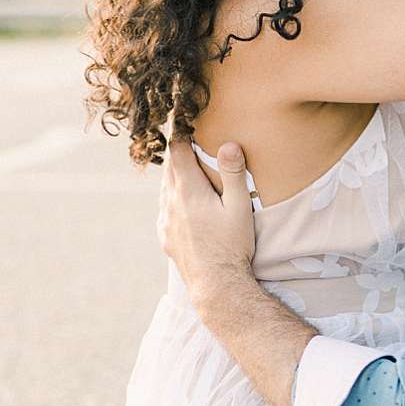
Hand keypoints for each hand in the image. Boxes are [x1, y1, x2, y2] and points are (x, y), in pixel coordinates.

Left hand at [157, 140, 256, 303]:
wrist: (216, 285)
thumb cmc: (232, 245)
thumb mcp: (240, 207)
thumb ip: (233, 174)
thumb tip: (229, 144)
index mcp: (188, 191)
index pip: (177, 152)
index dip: (179, 134)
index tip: (182, 121)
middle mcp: (171, 203)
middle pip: (169, 169)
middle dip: (178, 154)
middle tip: (187, 141)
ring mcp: (166, 221)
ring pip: (165, 189)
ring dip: (174, 178)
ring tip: (187, 170)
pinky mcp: (166, 237)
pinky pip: (165, 209)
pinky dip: (172, 199)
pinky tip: (183, 203)